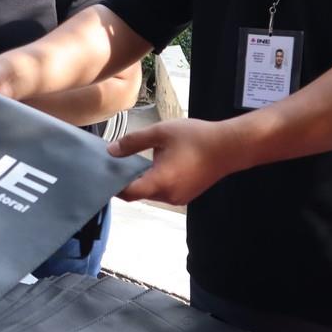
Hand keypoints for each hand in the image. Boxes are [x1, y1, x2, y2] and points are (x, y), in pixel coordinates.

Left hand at [109, 118, 249, 205]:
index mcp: (160, 182)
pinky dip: (155, 182)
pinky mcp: (186, 195)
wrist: (229, 147)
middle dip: (126, 181)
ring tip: (133, 162)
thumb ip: (133, 142)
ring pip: (151, 193)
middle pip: (138, 194)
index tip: (103, 173)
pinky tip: (155, 165)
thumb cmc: (195, 137)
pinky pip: (163, 192)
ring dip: (141, 181)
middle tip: (114, 163)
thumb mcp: (160, 133)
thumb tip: (111, 151)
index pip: (128, 192)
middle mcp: (168, 196)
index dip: (113, 185)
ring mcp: (179, 198)